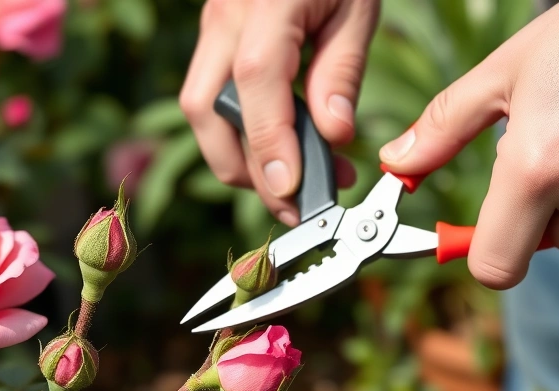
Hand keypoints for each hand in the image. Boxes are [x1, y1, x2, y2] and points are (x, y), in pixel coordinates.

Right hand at [180, 0, 379, 226]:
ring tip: (294, 182)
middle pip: (205, 109)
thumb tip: (334, 137)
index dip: (269, 140)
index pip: (255, 80)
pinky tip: (280, 151)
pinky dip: (239, 136)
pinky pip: (211, 100)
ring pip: (201, 111)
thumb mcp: (358, 10)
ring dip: (238, 158)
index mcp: (267, 3)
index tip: (291, 189)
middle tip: (295, 204)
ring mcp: (211, 29)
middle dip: (243, 168)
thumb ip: (342, 72)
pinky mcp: (213, 42)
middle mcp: (224, 18)